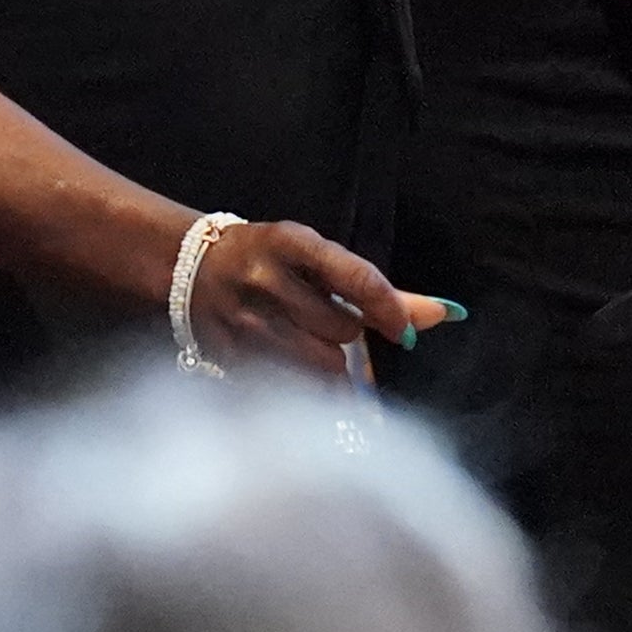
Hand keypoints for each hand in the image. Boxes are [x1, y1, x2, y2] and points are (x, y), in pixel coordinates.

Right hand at [184, 218, 454, 384]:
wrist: (185, 265)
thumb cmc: (269, 262)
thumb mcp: (316, 260)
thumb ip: (379, 290)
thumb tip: (445, 314)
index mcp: (291, 242)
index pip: (358, 278)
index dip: (389, 310)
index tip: (400, 333)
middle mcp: (266, 278)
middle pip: (341, 331)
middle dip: (343, 335)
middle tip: (321, 325)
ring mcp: (243, 320)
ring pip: (319, 366)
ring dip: (325, 367)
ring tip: (305, 348)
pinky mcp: (227, 355)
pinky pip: (289, 388)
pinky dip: (300, 388)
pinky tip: (285, 369)